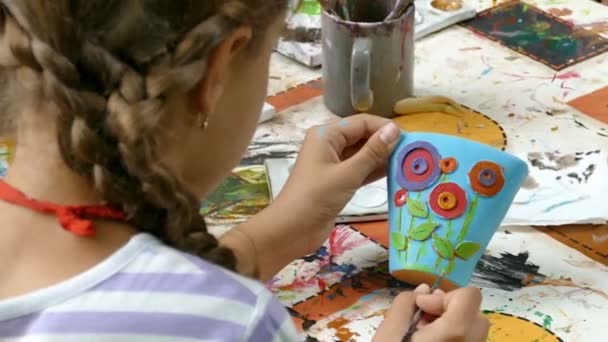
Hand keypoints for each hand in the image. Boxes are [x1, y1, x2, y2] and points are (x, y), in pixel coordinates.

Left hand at [223, 115, 400, 279]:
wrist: (291, 230)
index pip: (361, 123)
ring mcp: (332, 164)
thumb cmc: (316, 197)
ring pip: (362, 154)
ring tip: (408, 162)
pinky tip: (395, 173)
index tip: (409, 138)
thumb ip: (372, 152)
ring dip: (382, 157)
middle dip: (385, 142)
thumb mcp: (347, 174)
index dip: (384, 128)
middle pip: (362, 136)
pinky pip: (359, 170)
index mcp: (325, 135)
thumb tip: (395, 130)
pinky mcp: (337, 182)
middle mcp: (329, 145)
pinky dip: (374, 171)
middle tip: (413, 151)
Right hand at [374, 286, 489, 341]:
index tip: (420, 308)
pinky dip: (454, 338)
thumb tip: (424, 291)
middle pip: (474, 313)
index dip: (442, 296)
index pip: (469, 296)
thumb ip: (405, 304)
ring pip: (473, 330)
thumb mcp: (388, 333)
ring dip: (451, 325)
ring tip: (424, 336)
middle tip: (421, 322)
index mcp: (456, 332)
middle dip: (447, 310)